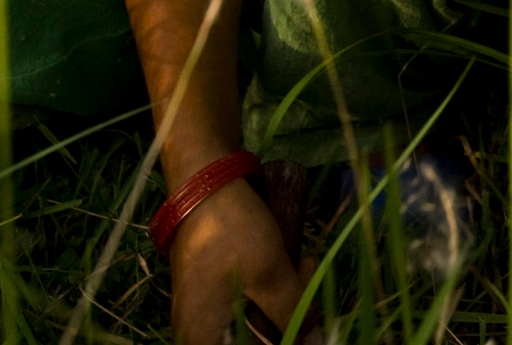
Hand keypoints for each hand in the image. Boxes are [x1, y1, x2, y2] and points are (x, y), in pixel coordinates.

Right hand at [168, 179, 313, 343]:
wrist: (206, 183)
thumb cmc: (233, 232)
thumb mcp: (270, 274)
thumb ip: (293, 314)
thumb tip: (314, 342)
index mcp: (202, 338)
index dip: (285, 342)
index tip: (307, 325)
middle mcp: (197, 331)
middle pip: (254, 341)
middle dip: (289, 318)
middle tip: (311, 284)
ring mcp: (205, 310)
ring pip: (255, 320)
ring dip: (287, 299)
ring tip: (308, 265)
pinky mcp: (214, 290)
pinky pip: (249, 301)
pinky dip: (273, 287)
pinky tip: (296, 264)